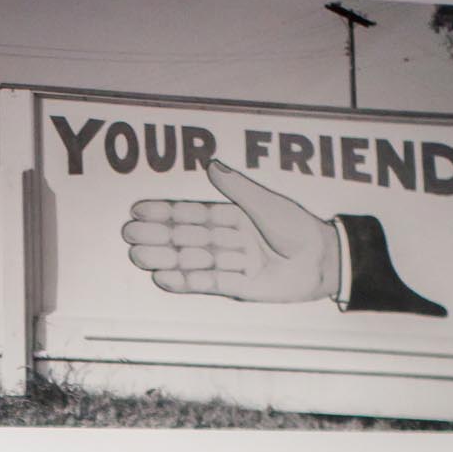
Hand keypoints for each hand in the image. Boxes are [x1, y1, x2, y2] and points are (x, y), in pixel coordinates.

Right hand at [121, 159, 340, 303]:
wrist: (323, 260)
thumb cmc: (298, 227)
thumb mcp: (265, 202)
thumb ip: (236, 187)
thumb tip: (211, 164)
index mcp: (232, 216)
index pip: (192, 214)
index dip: (165, 212)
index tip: (139, 210)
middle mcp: (228, 240)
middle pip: (185, 238)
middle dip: (157, 237)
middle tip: (129, 235)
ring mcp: (231, 264)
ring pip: (191, 261)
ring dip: (164, 259)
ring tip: (138, 256)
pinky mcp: (238, 287)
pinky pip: (206, 283)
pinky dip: (184, 282)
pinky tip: (162, 278)